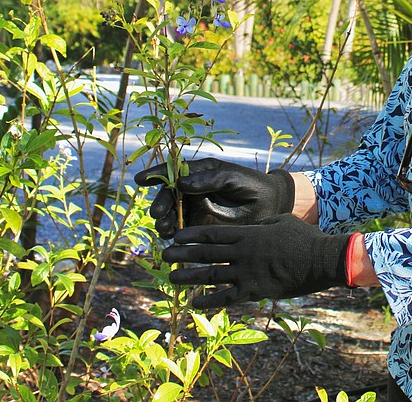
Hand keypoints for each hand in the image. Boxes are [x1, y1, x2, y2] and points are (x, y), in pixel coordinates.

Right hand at [133, 158, 294, 237]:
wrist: (270, 207)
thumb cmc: (252, 186)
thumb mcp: (232, 178)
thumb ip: (208, 180)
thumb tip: (180, 184)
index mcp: (199, 173)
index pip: (173, 171)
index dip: (156, 174)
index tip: (140, 179)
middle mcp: (192, 190)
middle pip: (168, 196)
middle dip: (160, 204)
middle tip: (158, 214)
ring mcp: (194, 209)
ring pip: (172, 215)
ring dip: (164, 222)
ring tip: (165, 230)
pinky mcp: (199, 227)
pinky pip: (181, 231)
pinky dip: (173, 235)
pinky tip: (172, 240)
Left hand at [162, 214, 349, 307]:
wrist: (320, 260)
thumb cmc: (304, 238)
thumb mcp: (280, 221)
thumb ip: (262, 223)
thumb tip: (253, 224)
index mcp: (248, 233)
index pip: (213, 234)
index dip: (191, 235)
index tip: (175, 236)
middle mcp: (243, 253)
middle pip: (205, 253)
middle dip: (182, 254)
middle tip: (164, 256)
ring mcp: (247, 272)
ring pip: (210, 275)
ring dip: (188, 277)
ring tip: (171, 278)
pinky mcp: (255, 290)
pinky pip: (227, 297)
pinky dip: (209, 300)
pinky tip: (195, 303)